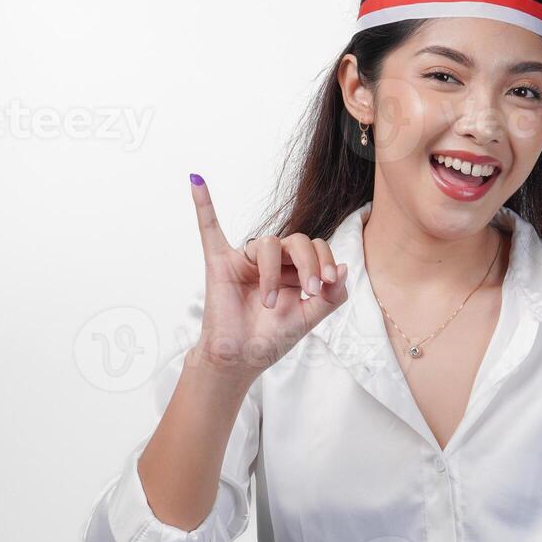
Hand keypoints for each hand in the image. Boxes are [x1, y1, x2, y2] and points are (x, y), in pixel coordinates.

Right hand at [188, 174, 347, 379]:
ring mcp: (245, 260)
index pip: (315, 248)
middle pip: (296, 240)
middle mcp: (272, 261)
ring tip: (268, 303)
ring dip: (273, 274)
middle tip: (310, 288)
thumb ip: (331, 297)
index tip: (326, 284)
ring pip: (266, 243)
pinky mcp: (220, 263)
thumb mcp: (309, 319)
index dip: (325, 261)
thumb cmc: (270, 340)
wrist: (240, 360)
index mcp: (294, 271)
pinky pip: (210, 228)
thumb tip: (344, 267)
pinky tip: (197, 181)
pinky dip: (203, 204)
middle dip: (309, 262)